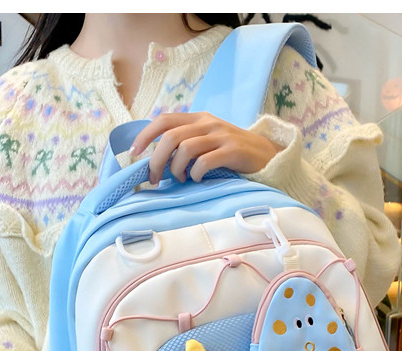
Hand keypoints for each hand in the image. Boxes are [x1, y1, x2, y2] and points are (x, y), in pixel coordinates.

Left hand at [131, 112, 281, 184]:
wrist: (267, 155)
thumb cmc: (232, 153)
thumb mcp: (207, 141)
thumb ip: (186, 144)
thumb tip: (156, 161)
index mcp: (198, 119)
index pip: (164, 120)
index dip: (145, 135)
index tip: (134, 152)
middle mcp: (208, 123)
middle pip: (170, 137)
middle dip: (156, 160)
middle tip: (154, 179)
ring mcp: (221, 136)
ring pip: (185, 148)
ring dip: (176, 168)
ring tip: (181, 179)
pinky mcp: (232, 151)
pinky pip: (205, 162)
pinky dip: (195, 174)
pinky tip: (197, 180)